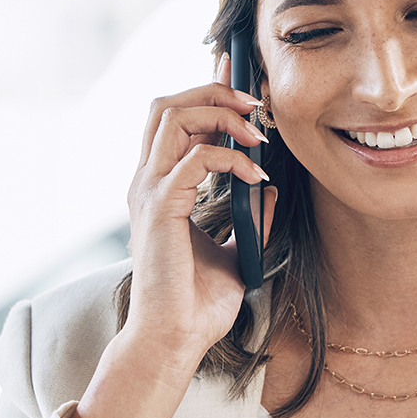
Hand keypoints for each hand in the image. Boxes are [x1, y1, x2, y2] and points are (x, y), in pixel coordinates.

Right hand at [68, 57, 277, 417]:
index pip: (175, 120)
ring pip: (174, 116)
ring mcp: (149, 193)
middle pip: (167, 105)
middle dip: (212, 91)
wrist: (175, 340)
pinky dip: (232, 159)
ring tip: (257, 134)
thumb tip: (268, 189)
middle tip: (255, 105)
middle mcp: (147, 183)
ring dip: (220, 114)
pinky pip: (197, 159)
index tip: (240, 77)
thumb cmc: (198, 305)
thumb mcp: (236, 253)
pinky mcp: (160, 208)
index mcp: (159, 188)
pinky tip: (257, 176)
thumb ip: (250, 219)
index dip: (206, 91)